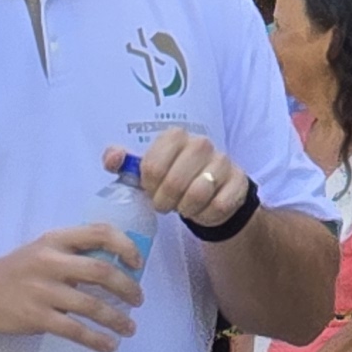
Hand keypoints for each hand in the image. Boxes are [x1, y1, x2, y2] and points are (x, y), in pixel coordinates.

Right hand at [0, 227, 144, 350]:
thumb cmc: (15, 271)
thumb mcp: (42, 250)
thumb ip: (73, 254)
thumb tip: (114, 268)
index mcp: (55, 240)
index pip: (99, 233)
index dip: (126, 246)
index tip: (137, 263)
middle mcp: (50, 262)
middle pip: (102, 271)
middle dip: (127, 287)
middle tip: (138, 300)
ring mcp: (43, 291)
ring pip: (91, 305)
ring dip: (117, 318)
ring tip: (130, 328)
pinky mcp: (36, 317)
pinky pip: (74, 330)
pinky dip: (96, 340)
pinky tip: (109, 345)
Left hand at [126, 126, 249, 231]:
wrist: (211, 191)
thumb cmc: (173, 178)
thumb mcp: (145, 170)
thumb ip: (123, 162)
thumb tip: (112, 158)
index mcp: (174, 136)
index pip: (151, 167)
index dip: (149, 186)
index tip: (152, 190)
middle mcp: (200, 143)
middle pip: (174, 182)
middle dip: (165, 201)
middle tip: (165, 204)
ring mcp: (222, 161)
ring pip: (198, 194)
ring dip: (186, 208)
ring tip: (183, 207)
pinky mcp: (239, 181)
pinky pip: (218, 205)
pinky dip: (206, 214)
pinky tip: (203, 209)